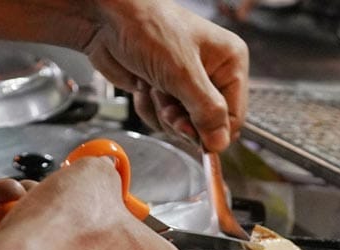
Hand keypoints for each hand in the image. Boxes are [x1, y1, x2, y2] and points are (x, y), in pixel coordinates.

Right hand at [0, 160, 189, 249]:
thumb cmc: (65, 241)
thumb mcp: (92, 176)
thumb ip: (103, 173)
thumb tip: (102, 171)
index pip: (146, 238)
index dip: (112, 214)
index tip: (91, 200)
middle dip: (73, 229)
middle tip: (48, 203)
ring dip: (45, 247)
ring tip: (17, 217)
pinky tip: (7, 249)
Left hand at [85, 0, 247, 151]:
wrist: (104, 17)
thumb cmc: (145, 26)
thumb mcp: (181, 71)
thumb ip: (205, 110)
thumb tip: (220, 143)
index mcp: (229, 62)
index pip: (234, 116)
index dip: (213, 131)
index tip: (194, 136)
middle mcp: (211, 74)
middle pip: (207, 125)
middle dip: (181, 119)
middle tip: (167, 104)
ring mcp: (185, 84)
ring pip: (182, 126)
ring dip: (161, 112)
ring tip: (153, 84)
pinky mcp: (163, 91)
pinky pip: (161, 120)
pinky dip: (148, 108)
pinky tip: (142, 85)